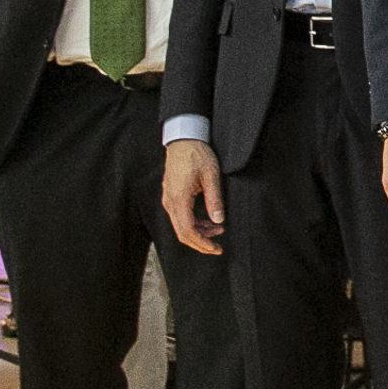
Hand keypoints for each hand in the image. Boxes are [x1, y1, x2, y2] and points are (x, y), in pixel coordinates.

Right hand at [162, 139, 224, 254]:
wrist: (183, 139)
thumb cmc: (197, 154)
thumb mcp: (211, 176)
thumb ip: (214, 200)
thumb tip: (218, 220)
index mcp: (179, 199)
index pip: (188, 231)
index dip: (202, 243)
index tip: (216, 248)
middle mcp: (170, 202)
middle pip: (182, 232)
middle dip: (200, 242)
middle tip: (217, 247)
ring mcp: (168, 199)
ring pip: (181, 225)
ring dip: (199, 232)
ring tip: (218, 230)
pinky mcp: (171, 196)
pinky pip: (180, 216)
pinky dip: (193, 223)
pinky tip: (207, 221)